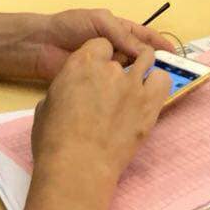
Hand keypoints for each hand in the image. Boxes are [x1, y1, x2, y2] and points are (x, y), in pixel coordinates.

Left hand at [9, 8, 177, 81]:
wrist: (39, 45)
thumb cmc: (68, 26)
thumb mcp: (99, 21)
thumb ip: (122, 35)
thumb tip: (146, 53)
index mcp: (119, 32)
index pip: (146, 38)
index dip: (162, 45)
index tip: (177, 56)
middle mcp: (116, 51)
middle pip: (142, 58)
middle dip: (156, 65)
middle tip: (172, 76)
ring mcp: (106, 69)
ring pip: (130, 74)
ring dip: (141, 80)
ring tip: (156, 88)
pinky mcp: (96, 84)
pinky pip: (113, 88)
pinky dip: (124, 92)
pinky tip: (134, 98)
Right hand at [30, 40, 166, 184]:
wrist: (78, 165)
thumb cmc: (54, 140)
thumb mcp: (46, 106)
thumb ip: (65, 89)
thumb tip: (72, 91)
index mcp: (81, 64)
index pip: (100, 44)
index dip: (99, 57)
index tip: (96, 71)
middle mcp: (110, 69)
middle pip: (121, 55)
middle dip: (117, 68)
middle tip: (111, 89)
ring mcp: (134, 84)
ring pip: (147, 60)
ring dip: (141, 69)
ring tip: (134, 86)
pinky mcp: (151, 103)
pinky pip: (163, 80)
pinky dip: (157, 83)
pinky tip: (148, 96)